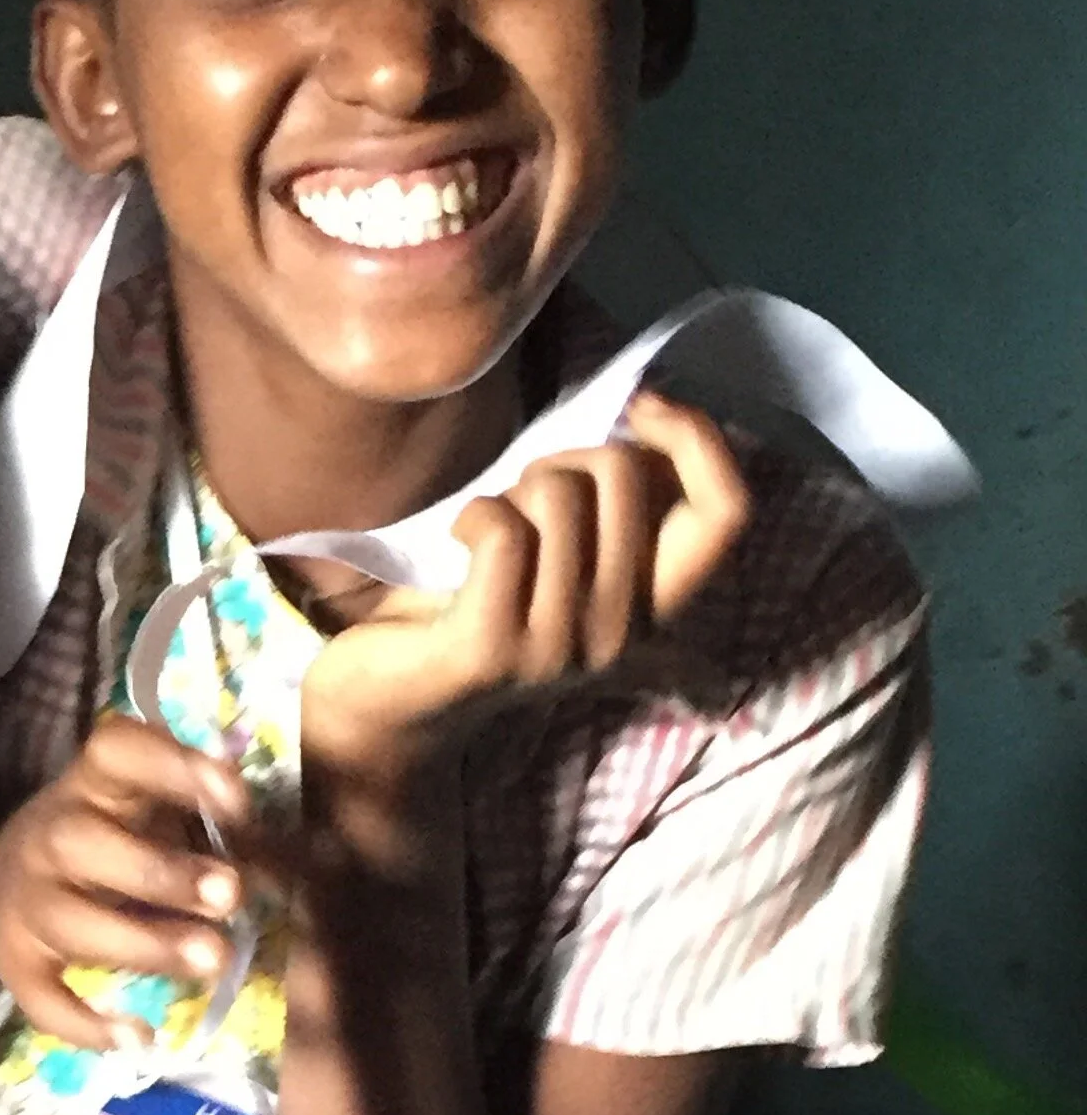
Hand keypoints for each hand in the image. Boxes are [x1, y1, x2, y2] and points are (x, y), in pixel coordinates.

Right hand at [0, 713, 293, 1052]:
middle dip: (160, 872)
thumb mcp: (143, 810)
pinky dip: (87, 1024)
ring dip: (143, 944)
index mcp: (91, 786)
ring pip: (71, 923)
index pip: (115, 752)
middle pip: (83, 843)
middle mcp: (49, 837)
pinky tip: (140, 1038)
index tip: (236, 797)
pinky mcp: (13, 965)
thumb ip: (201, 820)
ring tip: (212, 962)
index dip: (171, 768)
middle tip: (232, 893)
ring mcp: (24, 903)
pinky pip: (43, 1000)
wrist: (5, 888)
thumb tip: (284, 858)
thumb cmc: (109, 843)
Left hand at [300, 393, 751, 790]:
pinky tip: (457, 544)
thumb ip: (622, 512)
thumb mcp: (570, 564)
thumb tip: (663, 416)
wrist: (386, 705)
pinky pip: (501, 531)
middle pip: (626, 476)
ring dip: (512, 493)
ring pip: (557, 495)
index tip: (642, 409)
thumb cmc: (475, 609)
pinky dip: (472, 515)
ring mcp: (557, 647)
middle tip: (526, 497)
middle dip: (568, 457)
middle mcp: (619, 634)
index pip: (728, 514)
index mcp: (654, 609)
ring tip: (488, 535)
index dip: (697, 439)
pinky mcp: (491, 649)